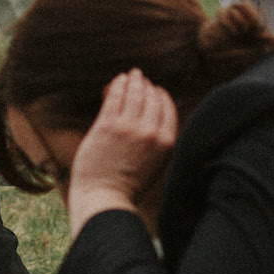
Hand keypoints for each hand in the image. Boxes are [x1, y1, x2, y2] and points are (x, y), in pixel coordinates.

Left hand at [66, 69, 177, 229]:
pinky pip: (115, 97)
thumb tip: (153, 124)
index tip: (156, 91)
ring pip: (134, 94)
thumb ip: (157, 144)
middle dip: (147, 86)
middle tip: (141, 78)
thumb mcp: (154, 165)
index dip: (161, 97)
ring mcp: (129, 127)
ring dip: (133, 81)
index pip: (168, 110)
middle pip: (152, 99)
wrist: (106, 198)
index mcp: (166, 143)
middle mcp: (151, 132)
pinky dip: (118, 85)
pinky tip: (118, 80)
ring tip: (130, 74)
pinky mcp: (108, 125)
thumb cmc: (127, 188)